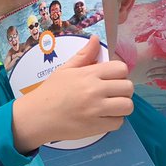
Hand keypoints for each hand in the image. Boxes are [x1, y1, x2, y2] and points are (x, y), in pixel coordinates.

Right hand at [12, 34, 133, 151]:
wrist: (37, 116)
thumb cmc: (51, 91)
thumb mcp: (65, 69)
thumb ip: (83, 55)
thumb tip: (95, 39)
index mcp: (89, 74)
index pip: (121, 69)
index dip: (119, 74)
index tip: (111, 79)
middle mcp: (95, 90)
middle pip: (128, 87)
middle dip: (123, 90)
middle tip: (112, 94)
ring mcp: (96, 110)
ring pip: (127, 106)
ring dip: (122, 106)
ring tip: (111, 107)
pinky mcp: (96, 127)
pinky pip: (118, 123)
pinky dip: (114, 121)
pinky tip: (104, 118)